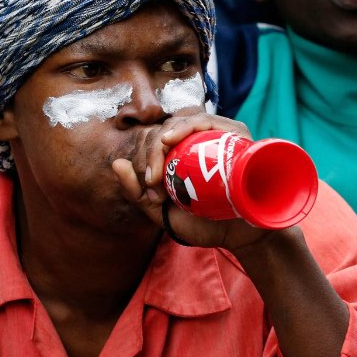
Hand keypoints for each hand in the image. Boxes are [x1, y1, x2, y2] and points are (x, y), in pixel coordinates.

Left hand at [111, 112, 273, 252]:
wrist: (239, 236)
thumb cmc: (203, 223)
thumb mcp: (161, 212)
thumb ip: (137, 193)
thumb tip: (117, 163)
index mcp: (179, 153)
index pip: (154, 138)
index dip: (145, 156)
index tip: (151, 188)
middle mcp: (197, 140)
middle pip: (166, 128)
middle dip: (153, 149)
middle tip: (155, 180)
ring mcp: (217, 135)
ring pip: (185, 121)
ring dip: (167, 135)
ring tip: (161, 153)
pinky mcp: (236, 136)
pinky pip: (210, 120)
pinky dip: (190, 124)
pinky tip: (175, 137)